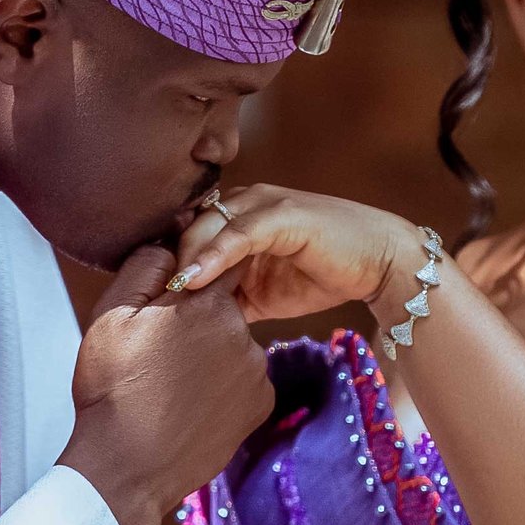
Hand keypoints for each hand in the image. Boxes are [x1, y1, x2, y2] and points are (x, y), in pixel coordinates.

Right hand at [60, 244, 274, 524]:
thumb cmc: (113, 389)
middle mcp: (244, 333)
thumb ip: (146, 266)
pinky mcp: (262, 404)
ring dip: (210, 355)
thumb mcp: (112, 315)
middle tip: (158, 353)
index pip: (215, 264)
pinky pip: (243, 380)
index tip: (170, 297)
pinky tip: (190, 403)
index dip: (190, 277)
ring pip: (233, 345)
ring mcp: (257, 372)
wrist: (127, 467)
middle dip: (196, 322)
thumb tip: (172, 244)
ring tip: (171, 384)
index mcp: (207, 304)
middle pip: (223, 308)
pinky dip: (222, 387)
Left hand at [168, 185, 418, 327]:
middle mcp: (247, 202)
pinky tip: (193, 281)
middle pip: (189, 226)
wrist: (381, 264)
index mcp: (239, 216)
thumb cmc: (326, 275)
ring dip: (184, 258)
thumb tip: (192, 322)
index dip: (166, 262)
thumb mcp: (265, 293)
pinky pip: (238, 234)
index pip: (188, 233)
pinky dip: (213, 256)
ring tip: (166, 291)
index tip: (143, 296)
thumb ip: (231, 297)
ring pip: (208, 225)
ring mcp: (265, 204)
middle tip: (145, 297)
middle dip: (166, 260)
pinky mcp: (284, 214)